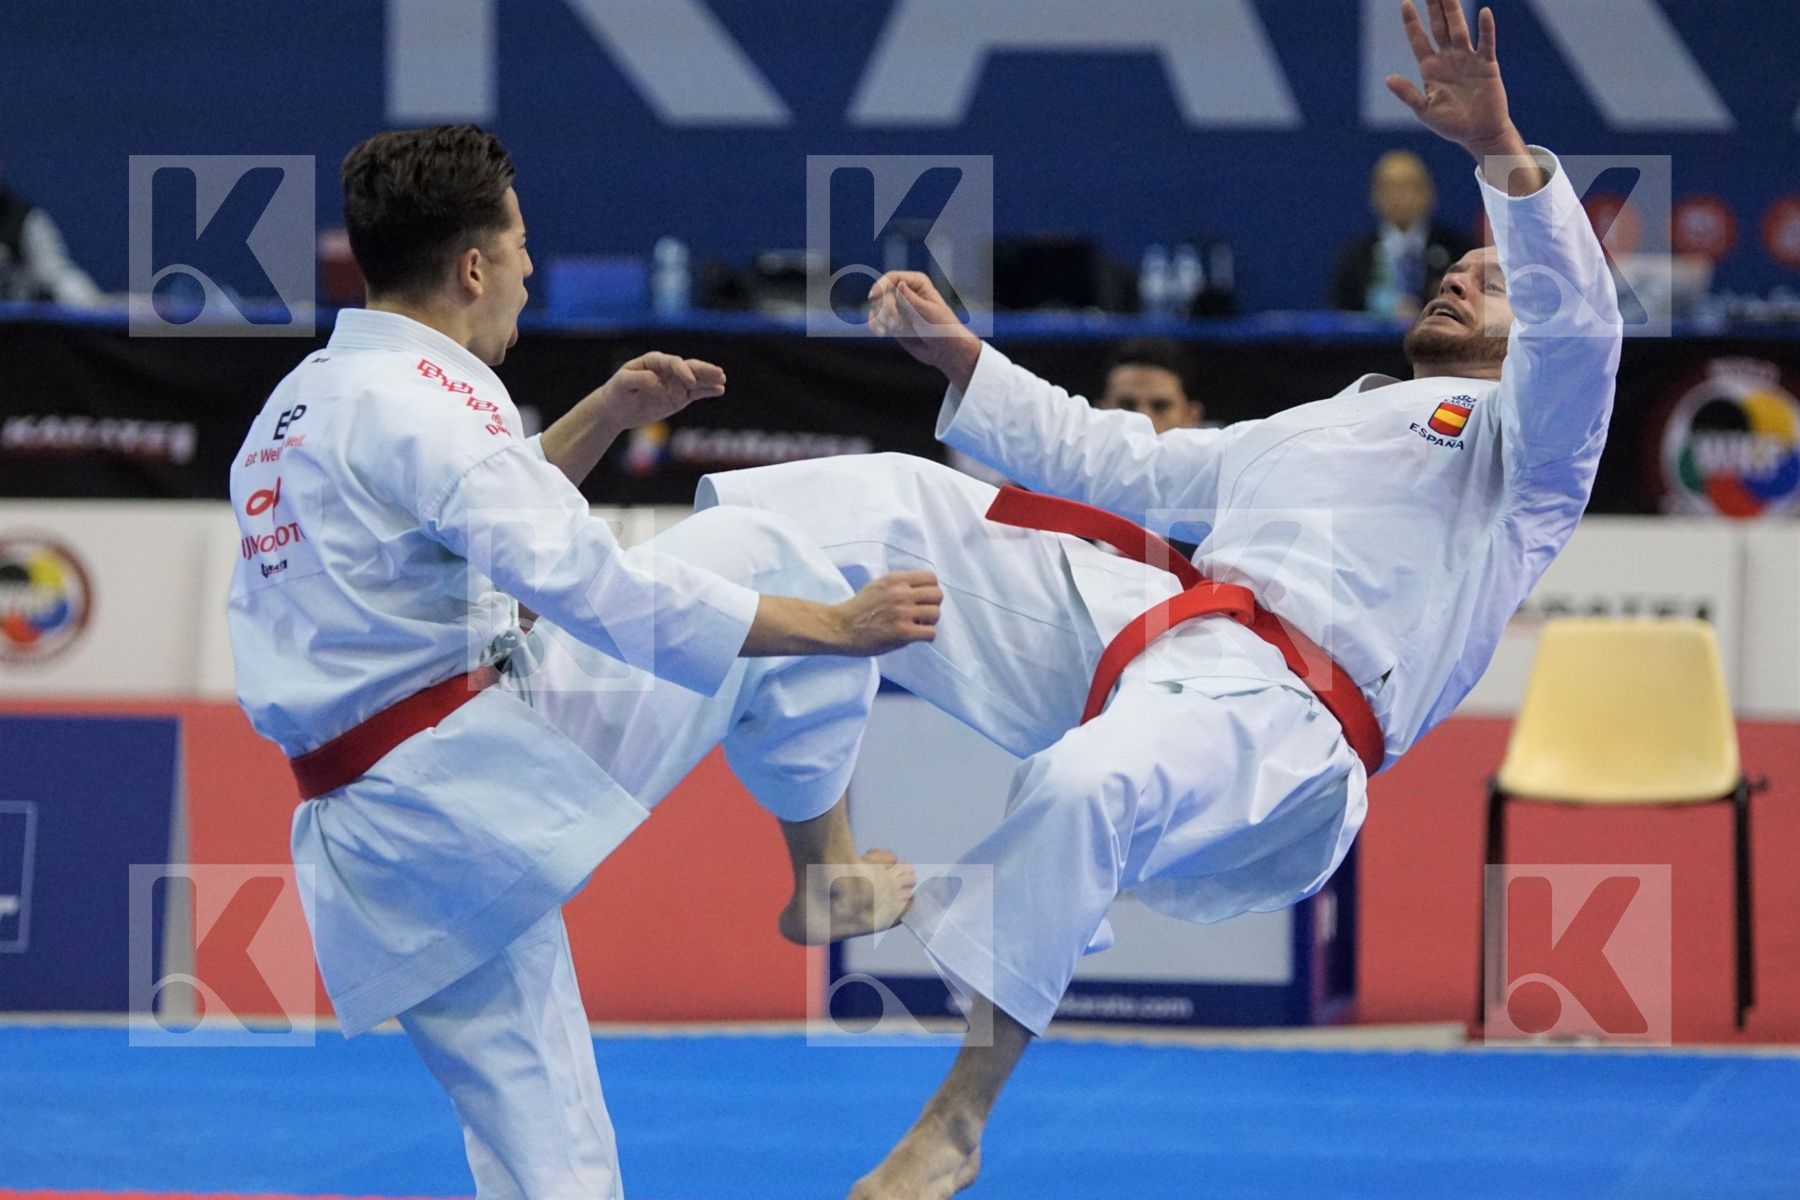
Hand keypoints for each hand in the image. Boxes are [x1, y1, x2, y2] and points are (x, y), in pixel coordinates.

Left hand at [589, 352, 725, 428]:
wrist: (615, 410)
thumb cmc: (616, 394)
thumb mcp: (623, 384)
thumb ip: (641, 380)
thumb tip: (660, 384)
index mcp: (654, 362)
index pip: (673, 363)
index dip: (683, 371)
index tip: (691, 382)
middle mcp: (667, 370)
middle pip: (689, 367)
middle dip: (704, 371)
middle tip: (719, 374)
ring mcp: (675, 384)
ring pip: (696, 380)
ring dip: (709, 379)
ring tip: (723, 381)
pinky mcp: (678, 398)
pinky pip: (695, 393)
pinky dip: (707, 391)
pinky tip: (720, 390)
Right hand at [831, 569, 941, 654]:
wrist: (840, 627)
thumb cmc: (859, 608)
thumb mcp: (879, 585)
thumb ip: (900, 584)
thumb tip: (924, 590)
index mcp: (895, 580)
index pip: (931, 578)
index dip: (931, 589)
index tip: (923, 599)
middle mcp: (901, 593)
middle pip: (937, 595)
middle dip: (932, 605)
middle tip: (922, 614)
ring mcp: (902, 613)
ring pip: (936, 614)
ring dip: (929, 622)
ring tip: (917, 626)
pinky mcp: (903, 632)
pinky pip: (930, 633)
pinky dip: (926, 636)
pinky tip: (915, 636)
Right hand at [868, 272, 982, 391]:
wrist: (945, 350)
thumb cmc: (942, 328)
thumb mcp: (928, 312)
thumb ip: (911, 300)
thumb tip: (899, 284)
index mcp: (917, 283)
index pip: (892, 278)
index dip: (880, 285)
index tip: (873, 297)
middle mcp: (905, 291)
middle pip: (883, 294)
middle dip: (886, 309)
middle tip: (896, 325)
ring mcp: (898, 306)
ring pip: (877, 307)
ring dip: (882, 319)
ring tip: (896, 330)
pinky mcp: (892, 321)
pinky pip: (876, 319)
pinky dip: (876, 325)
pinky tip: (882, 333)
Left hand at [1386, 2, 1516, 158]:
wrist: (1479, 135)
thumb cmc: (1451, 125)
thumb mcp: (1425, 111)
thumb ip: (1408, 94)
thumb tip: (1387, 79)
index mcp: (1430, 68)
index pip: (1419, 39)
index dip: (1412, 22)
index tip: (1405, 3)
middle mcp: (1448, 59)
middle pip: (1439, 26)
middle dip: (1434, 6)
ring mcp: (1468, 59)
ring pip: (1460, 29)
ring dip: (1454, 10)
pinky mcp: (1487, 65)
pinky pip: (1486, 43)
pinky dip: (1485, 29)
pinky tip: (1483, 13)